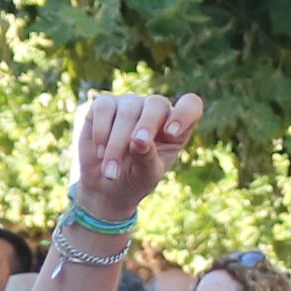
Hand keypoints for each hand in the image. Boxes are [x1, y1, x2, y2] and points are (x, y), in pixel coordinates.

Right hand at [66, 90, 206, 226]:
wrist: (104, 186)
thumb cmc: (135, 179)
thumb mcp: (146, 175)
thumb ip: (147, 158)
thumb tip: (138, 140)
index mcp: (175, 127)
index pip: (190, 105)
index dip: (184, 113)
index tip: (171, 134)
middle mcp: (154, 110)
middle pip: (156, 104)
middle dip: (146, 126)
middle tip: (136, 147)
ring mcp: (130, 104)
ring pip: (127, 110)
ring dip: (117, 144)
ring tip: (110, 173)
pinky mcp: (105, 104)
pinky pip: (103, 107)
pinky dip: (100, 132)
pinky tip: (100, 153)